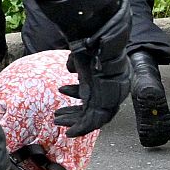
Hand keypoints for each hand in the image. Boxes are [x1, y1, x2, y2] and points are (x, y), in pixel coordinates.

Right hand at [54, 0, 131, 135]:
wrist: (100, 37)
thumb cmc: (91, 41)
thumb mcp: (83, 54)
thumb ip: (79, 63)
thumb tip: (71, 67)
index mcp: (109, 75)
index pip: (96, 91)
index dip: (78, 94)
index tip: (63, 91)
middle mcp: (112, 88)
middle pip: (94, 107)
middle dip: (74, 112)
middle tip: (58, 115)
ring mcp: (111, 96)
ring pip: (94, 117)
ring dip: (74, 120)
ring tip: (57, 121)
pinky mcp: (107, 102)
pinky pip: (95, 122)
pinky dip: (82, 128)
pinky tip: (69, 132)